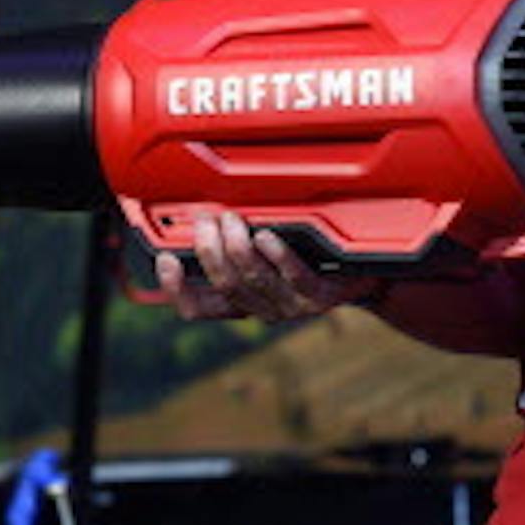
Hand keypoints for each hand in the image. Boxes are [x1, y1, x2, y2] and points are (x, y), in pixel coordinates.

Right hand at [156, 210, 382, 322]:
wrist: (360, 276)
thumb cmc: (306, 256)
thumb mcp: (265, 253)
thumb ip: (234, 242)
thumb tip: (200, 214)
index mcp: (243, 304)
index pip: (199, 309)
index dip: (177, 289)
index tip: (165, 259)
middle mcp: (263, 310)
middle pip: (225, 286)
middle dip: (210, 251)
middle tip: (205, 221)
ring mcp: (292, 307)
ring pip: (254, 281)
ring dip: (238, 249)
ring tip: (232, 221)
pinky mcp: (320, 299)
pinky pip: (294, 277)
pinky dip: (277, 256)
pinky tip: (267, 236)